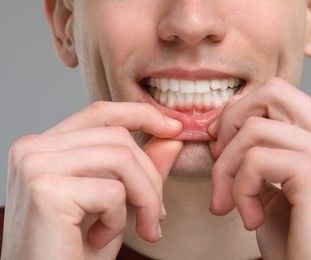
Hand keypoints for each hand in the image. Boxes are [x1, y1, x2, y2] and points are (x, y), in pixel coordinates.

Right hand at [2, 101, 182, 259]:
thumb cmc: (75, 249)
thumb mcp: (116, 203)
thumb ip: (141, 169)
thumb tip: (172, 139)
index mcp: (46, 146)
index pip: (100, 113)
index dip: (142, 115)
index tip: (174, 129)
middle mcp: (34, 148)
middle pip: (119, 138)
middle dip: (151, 179)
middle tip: (157, 216)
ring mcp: (36, 165)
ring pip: (121, 159)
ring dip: (144, 199)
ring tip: (140, 229)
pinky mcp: (45, 190)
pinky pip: (112, 192)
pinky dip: (119, 221)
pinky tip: (100, 239)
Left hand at [209, 78, 310, 258]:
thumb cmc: (302, 245)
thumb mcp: (278, 191)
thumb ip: (261, 155)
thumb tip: (225, 128)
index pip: (279, 94)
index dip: (240, 113)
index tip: (220, 147)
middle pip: (270, 92)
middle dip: (231, 124)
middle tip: (221, 166)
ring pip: (253, 129)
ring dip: (227, 169)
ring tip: (232, 205)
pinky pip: (255, 160)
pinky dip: (239, 189)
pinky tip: (251, 219)